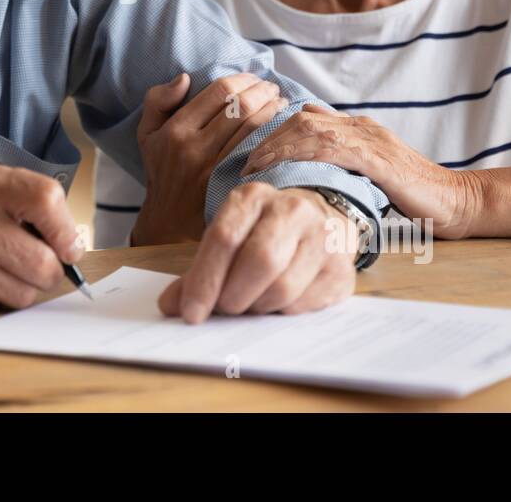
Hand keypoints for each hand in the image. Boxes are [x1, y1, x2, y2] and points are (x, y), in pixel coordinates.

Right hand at [0, 164, 82, 311]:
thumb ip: (26, 200)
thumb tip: (72, 242)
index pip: (46, 201)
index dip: (67, 230)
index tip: (67, 245)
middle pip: (44, 264)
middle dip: (50, 270)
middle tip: (38, 263)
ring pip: (24, 294)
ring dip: (24, 288)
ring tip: (4, 270)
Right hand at [131, 73, 285, 245]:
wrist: (169, 222)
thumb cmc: (162, 170)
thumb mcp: (147, 134)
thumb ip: (158, 100)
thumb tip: (184, 78)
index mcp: (175, 130)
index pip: (218, 92)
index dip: (241, 79)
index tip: (252, 78)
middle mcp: (194, 148)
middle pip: (240, 107)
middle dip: (261, 91)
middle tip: (271, 87)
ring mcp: (214, 169)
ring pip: (253, 128)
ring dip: (272, 109)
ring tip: (279, 102)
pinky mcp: (230, 184)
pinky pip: (257, 152)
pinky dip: (272, 135)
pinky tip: (279, 127)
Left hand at [158, 182, 357, 322]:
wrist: (321, 220)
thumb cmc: (263, 233)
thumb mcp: (229, 238)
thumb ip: (198, 271)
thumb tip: (169, 306)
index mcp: (253, 197)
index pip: (224, 238)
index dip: (204, 281)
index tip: (191, 314)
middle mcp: (291, 209)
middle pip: (259, 261)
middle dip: (234, 296)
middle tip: (225, 309)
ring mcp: (323, 236)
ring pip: (283, 288)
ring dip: (258, 308)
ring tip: (252, 303)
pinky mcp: (341, 267)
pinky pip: (305, 304)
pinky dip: (283, 313)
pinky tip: (278, 302)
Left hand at [240, 103, 482, 238]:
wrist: (457, 201)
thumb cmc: (412, 194)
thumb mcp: (369, 175)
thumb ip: (342, 165)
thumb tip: (303, 170)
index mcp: (357, 129)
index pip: (305, 117)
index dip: (273, 131)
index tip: (249, 152)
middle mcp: (361, 127)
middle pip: (302, 118)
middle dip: (268, 136)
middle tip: (244, 160)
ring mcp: (371, 140)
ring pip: (313, 129)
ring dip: (278, 146)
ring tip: (256, 166)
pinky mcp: (380, 159)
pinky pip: (335, 149)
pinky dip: (305, 155)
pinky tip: (286, 168)